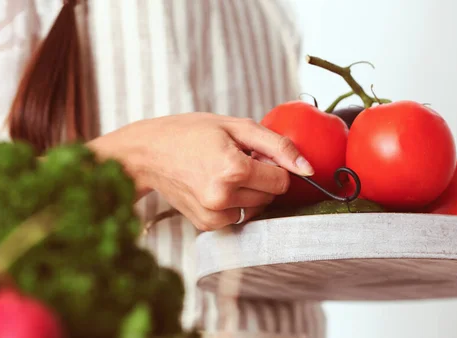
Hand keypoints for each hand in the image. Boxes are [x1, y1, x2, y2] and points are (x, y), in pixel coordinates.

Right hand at [87, 113, 313, 230]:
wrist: (148, 153)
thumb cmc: (190, 133)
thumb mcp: (236, 126)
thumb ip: (278, 145)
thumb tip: (308, 168)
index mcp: (233, 169)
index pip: (281, 180)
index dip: (273, 165)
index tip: (254, 154)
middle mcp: (223, 197)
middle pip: (270, 196)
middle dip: (262, 178)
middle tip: (236, 160)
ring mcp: (213, 214)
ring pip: (256, 209)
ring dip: (249, 192)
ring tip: (223, 172)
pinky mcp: (206, 225)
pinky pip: (238, 217)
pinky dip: (235, 204)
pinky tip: (215, 187)